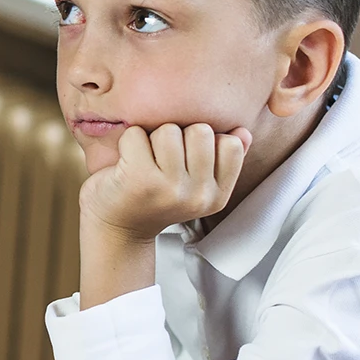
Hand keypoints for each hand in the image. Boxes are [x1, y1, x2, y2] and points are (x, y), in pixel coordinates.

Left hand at [79, 123, 249, 245]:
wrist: (116, 229)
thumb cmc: (154, 199)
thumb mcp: (195, 186)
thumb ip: (222, 160)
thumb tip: (242, 132)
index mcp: (218, 196)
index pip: (230, 144)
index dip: (204, 141)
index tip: (185, 158)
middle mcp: (199, 195)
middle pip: (201, 130)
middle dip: (179, 135)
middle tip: (161, 157)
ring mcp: (171, 188)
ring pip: (170, 130)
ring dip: (152, 137)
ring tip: (145, 159)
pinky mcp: (140, 179)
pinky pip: (137, 134)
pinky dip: (128, 140)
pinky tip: (127, 160)